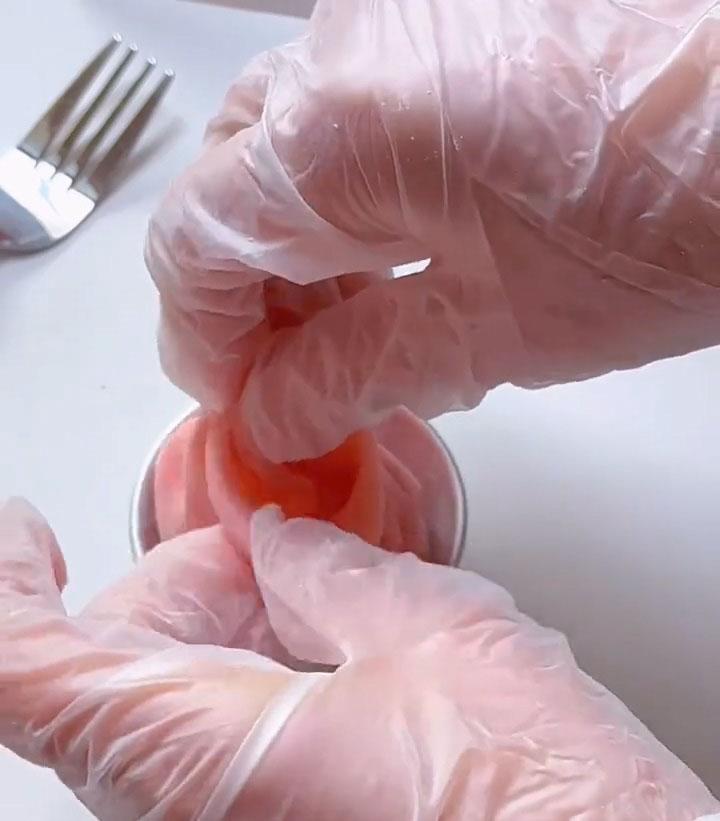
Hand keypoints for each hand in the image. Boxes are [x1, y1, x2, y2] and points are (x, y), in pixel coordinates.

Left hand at [1, 498, 717, 818]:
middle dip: (177, 590)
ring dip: (220, 629)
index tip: (24, 529)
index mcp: (207, 759)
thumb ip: (332, 573)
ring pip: (156, 702)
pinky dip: (244, 672)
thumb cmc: (532, 796)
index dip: (6, 587)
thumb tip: (282, 543)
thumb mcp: (432, 635)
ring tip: (318, 607)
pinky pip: (204, 739)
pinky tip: (325, 651)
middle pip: (106, 671)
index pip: (27, 674)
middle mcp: (190, 816)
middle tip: (260, 552)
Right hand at [146, 0, 719, 462]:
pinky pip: (336, 113)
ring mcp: (388, 18)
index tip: (232, 395)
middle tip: (281, 374)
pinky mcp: (434, 17)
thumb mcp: (497, 333)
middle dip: (238, 295)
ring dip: (286, 247)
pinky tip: (379, 255)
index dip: (199, 336)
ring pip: (274, 149)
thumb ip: (358, 372)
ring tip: (337, 329)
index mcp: (340, 135)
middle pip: (224, 188)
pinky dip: (335, 196)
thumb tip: (274, 412)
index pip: (193, 242)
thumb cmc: (681, 215)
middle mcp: (343, 49)